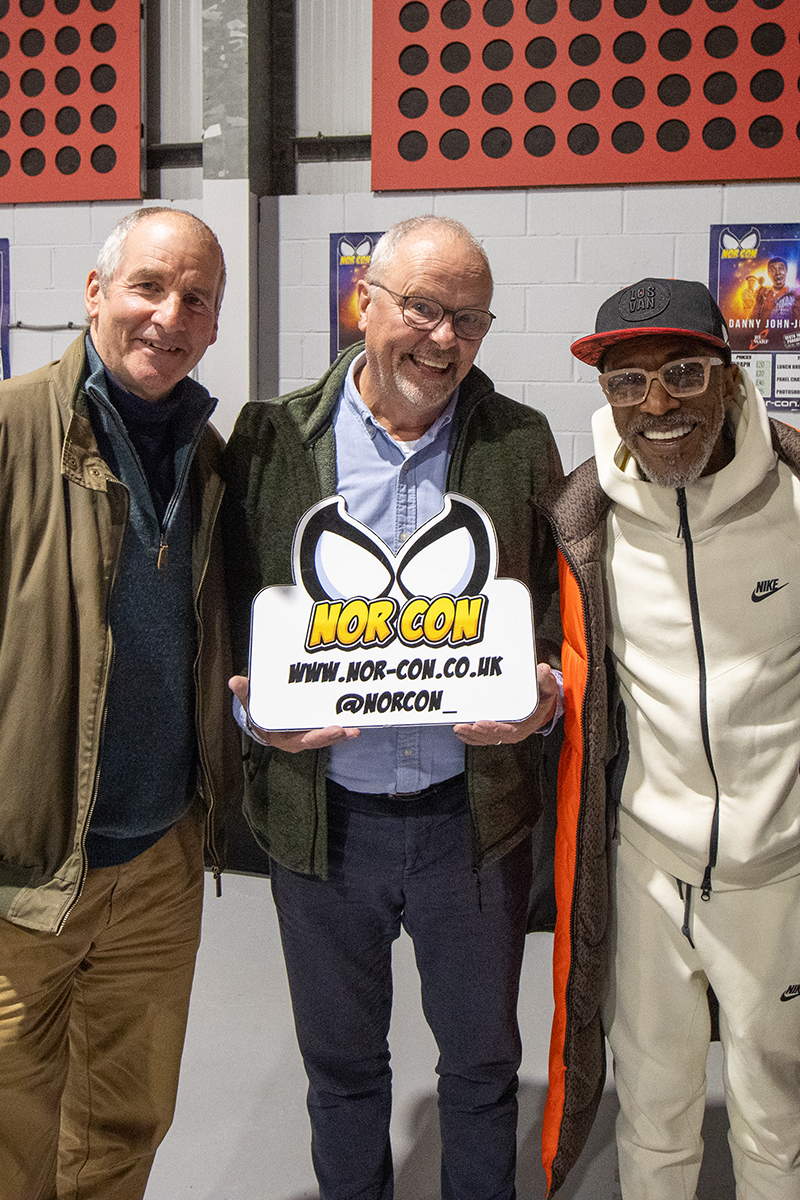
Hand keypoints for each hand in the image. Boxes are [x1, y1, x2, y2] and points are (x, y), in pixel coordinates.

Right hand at [228, 675, 360, 752]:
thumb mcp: (251, 704)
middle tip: (349, 730)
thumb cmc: (259, 713)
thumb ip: (245, 694)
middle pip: (320, 740)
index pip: (305, 739)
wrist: (263, 721)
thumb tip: (235, 680)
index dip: (321, 736)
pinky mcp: (316, 727)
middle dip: (335, 736)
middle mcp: (300, 740)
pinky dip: (342, 725)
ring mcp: (309, 735)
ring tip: (357, 728)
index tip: (335, 729)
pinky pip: (331, 728)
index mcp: (285, 738)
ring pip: (328, 736)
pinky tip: (356, 720)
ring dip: (343, 732)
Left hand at [453, 662, 558, 746]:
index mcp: (524, 726)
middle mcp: (512, 732)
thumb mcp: (547, 687)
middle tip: (462, 726)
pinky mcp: (496, 730)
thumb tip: (543, 670)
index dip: (492, 729)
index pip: (507, 731)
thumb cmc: (542, 697)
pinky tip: (461, 732)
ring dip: (470, 734)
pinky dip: (470, 736)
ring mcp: (503, 732)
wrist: (542, 704)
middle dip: (475, 733)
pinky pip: (482, 737)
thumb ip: (545, 680)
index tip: (479, 724)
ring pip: (484, 738)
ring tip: (458, 728)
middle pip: (491, 736)